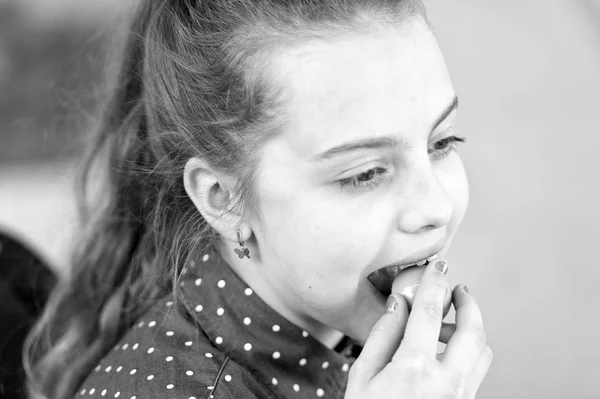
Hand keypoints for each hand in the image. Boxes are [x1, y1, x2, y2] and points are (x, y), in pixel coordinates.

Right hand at [345, 260, 492, 397]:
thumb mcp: (362, 375)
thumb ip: (382, 335)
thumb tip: (400, 303)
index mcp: (414, 367)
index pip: (430, 312)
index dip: (435, 284)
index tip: (438, 267)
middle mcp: (446, 381)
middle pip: (474, 330)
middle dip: (470, 304)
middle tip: (460, 290)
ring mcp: (460, 396)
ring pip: (483, 352)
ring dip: (474, 329)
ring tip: (453, 322)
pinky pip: (478, 372)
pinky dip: (472, 352)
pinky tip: (450, 351)